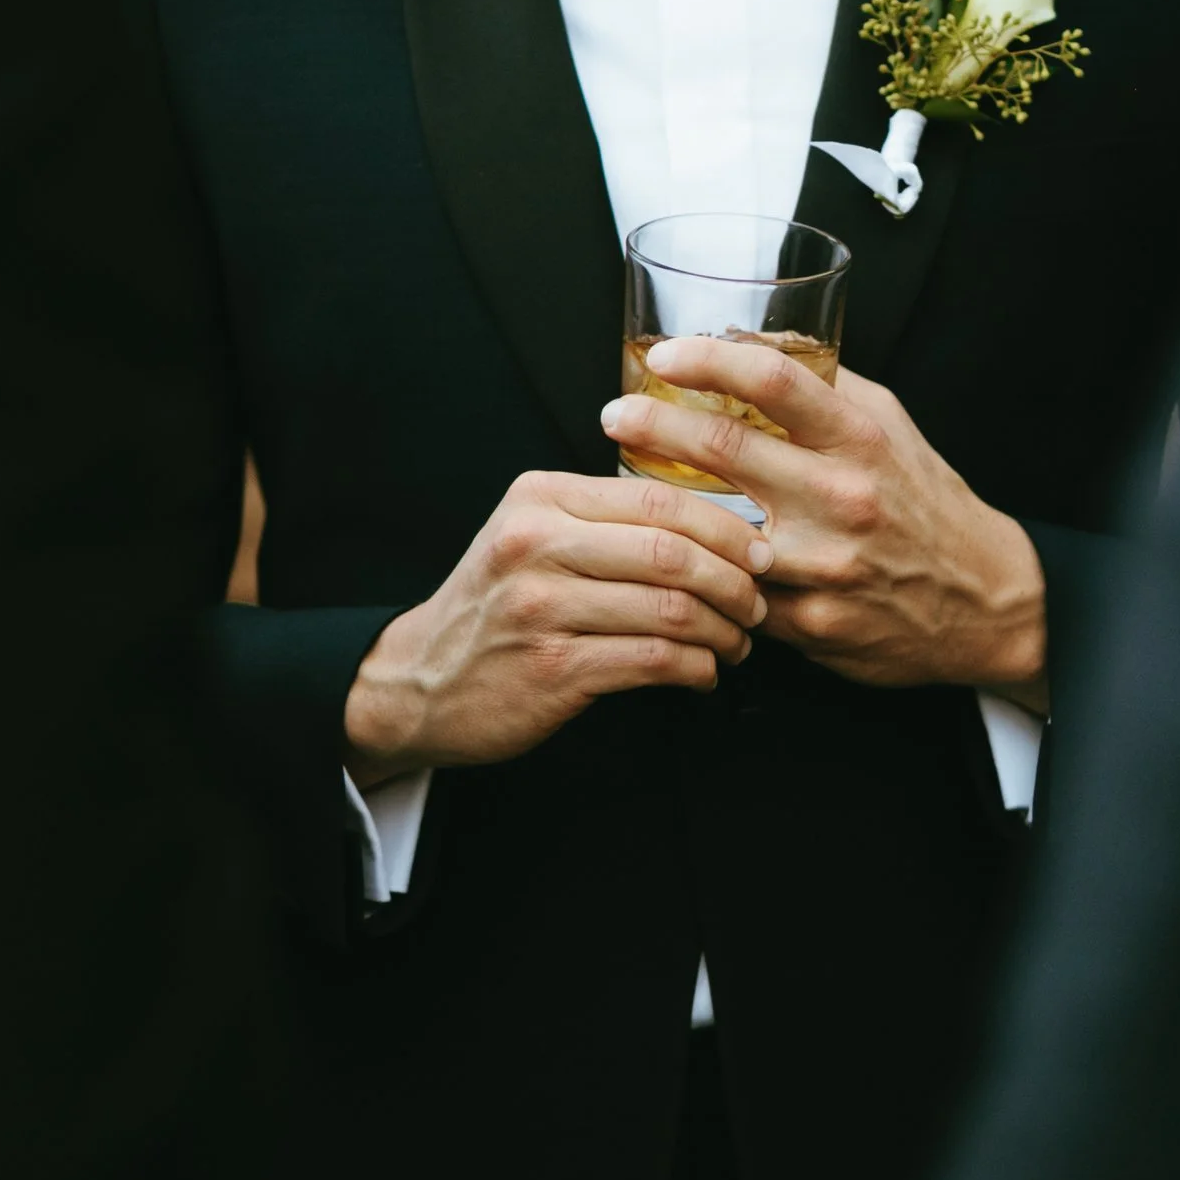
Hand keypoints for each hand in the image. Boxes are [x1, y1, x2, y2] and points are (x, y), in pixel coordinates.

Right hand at [344, 471, 772, 784]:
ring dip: (722, 631)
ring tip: (736, 643)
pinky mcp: (552, 667)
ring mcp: (541, 607)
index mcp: (540, 499)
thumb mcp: (530, 537)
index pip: (659, 498)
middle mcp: (537, 544)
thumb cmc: (495, 609)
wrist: (419, 681)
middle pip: (673, 551)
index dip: (726, 526)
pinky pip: (654, 660)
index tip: (760, 551)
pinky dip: (696, 668)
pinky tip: (702, 673)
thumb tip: (712, 520)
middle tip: (758, 604)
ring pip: (671, 608)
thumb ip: (602, 518)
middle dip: (736, 581)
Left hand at [600, 340, 1047, 708]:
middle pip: (725, 447)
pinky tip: (682, 561)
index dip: (709, 358)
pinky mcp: (810, 623)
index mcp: (861, 440)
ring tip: (630, 491)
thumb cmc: (925, 503)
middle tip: (615, 415)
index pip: (775, 380)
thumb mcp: (888, 426)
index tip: (664, 354)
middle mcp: (843, 498)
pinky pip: (734, 592)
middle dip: (653, 424)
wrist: (983, 601)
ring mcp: (824, 565)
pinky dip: (704, 573)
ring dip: (661, 508)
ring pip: (713, 530)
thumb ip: (824, 388)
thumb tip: (750, 342)